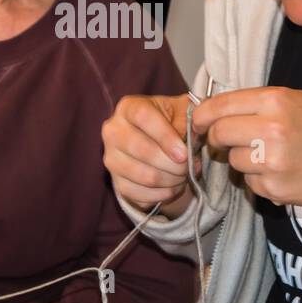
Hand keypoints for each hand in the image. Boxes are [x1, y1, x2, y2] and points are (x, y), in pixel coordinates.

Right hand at [102, 92, 199, 217]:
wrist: (159, 142)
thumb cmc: (173, 122)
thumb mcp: (183, 112)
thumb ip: (187, 121)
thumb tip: (188, 143)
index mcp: (128, 107)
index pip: (143, 118)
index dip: (165, 136)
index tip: (184, 153)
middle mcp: (113, 131)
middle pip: (141, 150)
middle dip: (173, 164)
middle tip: (190, 166)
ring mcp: (111, 158)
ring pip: (143, 176)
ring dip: (171, 180)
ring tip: (184, 175)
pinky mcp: (115, 182)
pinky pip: (140, 195)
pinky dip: (162, 194)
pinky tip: (174, 186)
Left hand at [191, 86, 301, 207]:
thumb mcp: (298, 100)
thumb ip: (258, 103)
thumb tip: (216, 111)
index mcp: (276, 101)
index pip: (219, 105)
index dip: (202, 114)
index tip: (198, 121)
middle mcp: (271, 129)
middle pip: (219, 133)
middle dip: (218, 138)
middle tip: (229, 140)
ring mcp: (271, 161)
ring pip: (233, 160)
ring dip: (243, 160)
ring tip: (271, 156)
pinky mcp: (274, 188)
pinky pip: (250, 182)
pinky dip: (259, 179)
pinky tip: (282, 172)